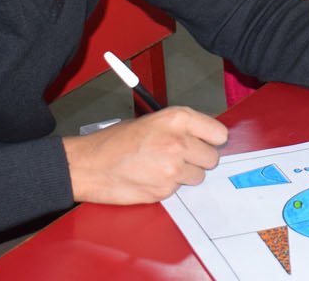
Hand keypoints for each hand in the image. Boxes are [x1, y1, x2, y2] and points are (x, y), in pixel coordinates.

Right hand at [62, 107, 226, 203]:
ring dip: (185, 174)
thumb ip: (179, 128)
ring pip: (198, 176)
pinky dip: (168, 186)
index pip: (218, 133)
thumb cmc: (114, 141)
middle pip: (212, 157)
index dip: (211, 139)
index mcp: (178, 119)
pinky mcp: (164, 190)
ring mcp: (173, 168)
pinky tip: (150, 177)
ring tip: (162, 167)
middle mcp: (179, 142)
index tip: (206, 142)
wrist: (89, 164)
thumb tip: (201, 136)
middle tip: (181, 157)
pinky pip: (178, 189)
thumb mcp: (151, 120)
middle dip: (199, 159)